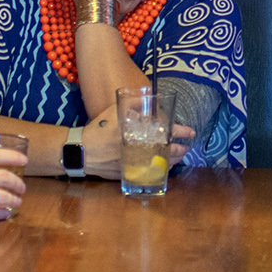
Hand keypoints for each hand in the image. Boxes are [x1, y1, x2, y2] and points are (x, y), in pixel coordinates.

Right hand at [79, 106, 196, 178]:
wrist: (81, 151)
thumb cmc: (98, 129)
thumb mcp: (115, 111)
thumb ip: (134, 103)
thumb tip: (151, 96)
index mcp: (136, 133)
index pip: (166, 132)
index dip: (180, 132)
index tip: (190, 132)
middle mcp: (137, 150)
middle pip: (167, 152)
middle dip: (180, 149)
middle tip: (187, 146)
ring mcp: (134, 165)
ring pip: (160, 166)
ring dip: (172, 161)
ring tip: (179, 156)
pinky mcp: (129, 175)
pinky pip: (150, 175)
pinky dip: (159, 170)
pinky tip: (164, 167)